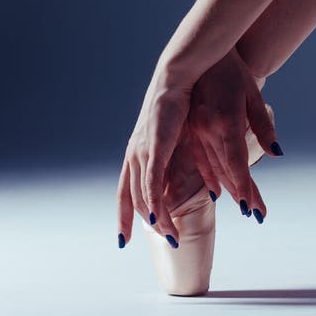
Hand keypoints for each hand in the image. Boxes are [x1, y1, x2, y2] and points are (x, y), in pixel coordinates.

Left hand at [116, 68, 192, 246]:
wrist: (182, 74)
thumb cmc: (184, 100)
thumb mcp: (180, 137)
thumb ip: (181, 160)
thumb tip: (192, 178)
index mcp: (138, 150)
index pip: (125, 191)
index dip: (124, 216)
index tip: (124, 239)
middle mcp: (135, 153)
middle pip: (133, 199)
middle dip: (145, 224)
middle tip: (166, 240)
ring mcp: (142, 150)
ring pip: (143, 197)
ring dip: (159, 221)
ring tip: (173, 238)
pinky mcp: (154, 147)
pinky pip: (151, 183)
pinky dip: (154, 204)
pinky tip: (158, 219)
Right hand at [186, 47, 279, 219]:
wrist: (205, 54)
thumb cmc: (234, 72)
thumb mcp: (253, 95)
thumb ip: (263, 126)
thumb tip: (276, 152)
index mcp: (225, 120)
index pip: (235, 161)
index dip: (244, 186)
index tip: (252, 208)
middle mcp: (208, 129)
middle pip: (225, 170)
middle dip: (242, 193)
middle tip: (256, 214)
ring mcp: (195, 130)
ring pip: (211, 168)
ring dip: (228, 188)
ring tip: (243, 206)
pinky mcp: (189, 129)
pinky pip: (198, 160)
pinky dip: (209, 176)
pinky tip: (216, 191)